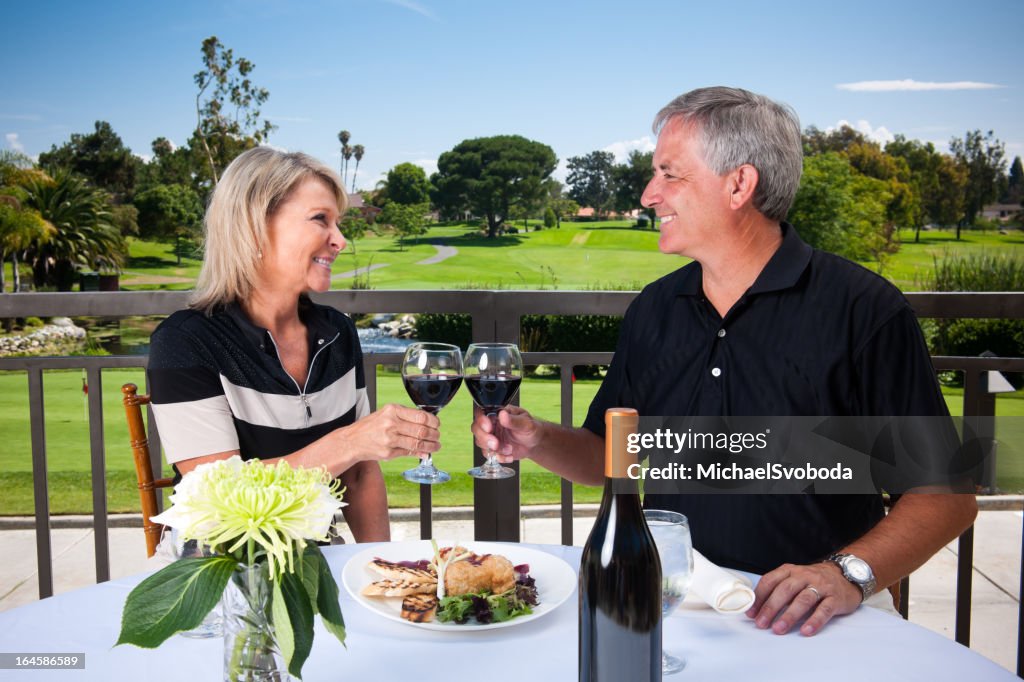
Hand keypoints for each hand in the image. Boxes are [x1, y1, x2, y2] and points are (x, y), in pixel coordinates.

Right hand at [337, 403, 439, 462]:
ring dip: (430, 446)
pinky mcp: (388, 453)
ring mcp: (389, 439)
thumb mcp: (387, 414)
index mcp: (392, 410)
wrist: (352, 440)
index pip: (420, 416)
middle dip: (434, 435)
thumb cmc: (371, 426)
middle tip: (437, 437)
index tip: (437, 425)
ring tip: (436, 446)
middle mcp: (391, 424)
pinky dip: (420, 453)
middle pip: (422, 430)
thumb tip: (428, 426)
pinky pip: (409, 453)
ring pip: (417, 443)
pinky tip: (424, 452)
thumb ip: (407, 418)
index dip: (433, 422)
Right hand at [471, 405, 541, 462]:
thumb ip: (514, 420)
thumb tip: (502, 414)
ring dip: (493, 449)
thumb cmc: (531, 428)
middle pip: (476, 429)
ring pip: (480, 442)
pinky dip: (499, 457)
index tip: (489, 428)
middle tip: (496, 444)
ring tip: (509, 450)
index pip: (481, 413)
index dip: (482, 421)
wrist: (535, 443)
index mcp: (497, 414)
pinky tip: (510, 456)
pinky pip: (489, 455)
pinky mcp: (493, 449)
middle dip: (484, 438)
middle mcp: (491, 425)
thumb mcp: (526, 423)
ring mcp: (491, 437)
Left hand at [746, 561, 862, 635]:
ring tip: (779, 629)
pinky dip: (814, 621)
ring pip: (803, 600)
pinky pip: (824, 610)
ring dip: (789, 615)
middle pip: (785, 590)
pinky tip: (806, 631)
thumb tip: (757, 610)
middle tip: (762, 623)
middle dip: (771, 608)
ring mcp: (821, 586)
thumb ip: (778, 590)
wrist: (845, 575)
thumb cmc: (813, 581)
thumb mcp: (794, 579)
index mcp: (790, 570)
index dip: (759, 597)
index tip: (751, 613)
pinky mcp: (835, 598)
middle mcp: (804, 575)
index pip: (770, 581)